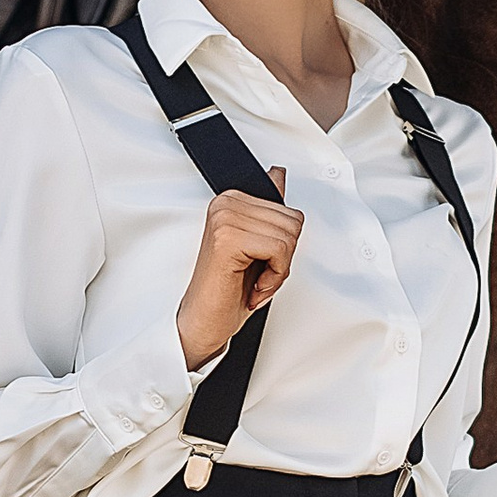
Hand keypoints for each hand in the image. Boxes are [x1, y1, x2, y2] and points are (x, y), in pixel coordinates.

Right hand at [176, 168, 302, 370]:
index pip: (288, 210)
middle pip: (293, 222)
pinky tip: (253, 286)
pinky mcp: (227, 239)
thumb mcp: (257, 245)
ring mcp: (225, 219)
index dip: (283, 245)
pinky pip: (280, 250)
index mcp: (231, 200)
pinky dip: (274, 277)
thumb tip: (277, 175)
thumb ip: (268, 210)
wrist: (204, 321)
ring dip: (279, 269)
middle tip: (258, 275)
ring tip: (254, 280)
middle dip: (284, 258)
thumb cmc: (227, 290)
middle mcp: (225, 204)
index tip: (260, 262)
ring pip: (289, 236)